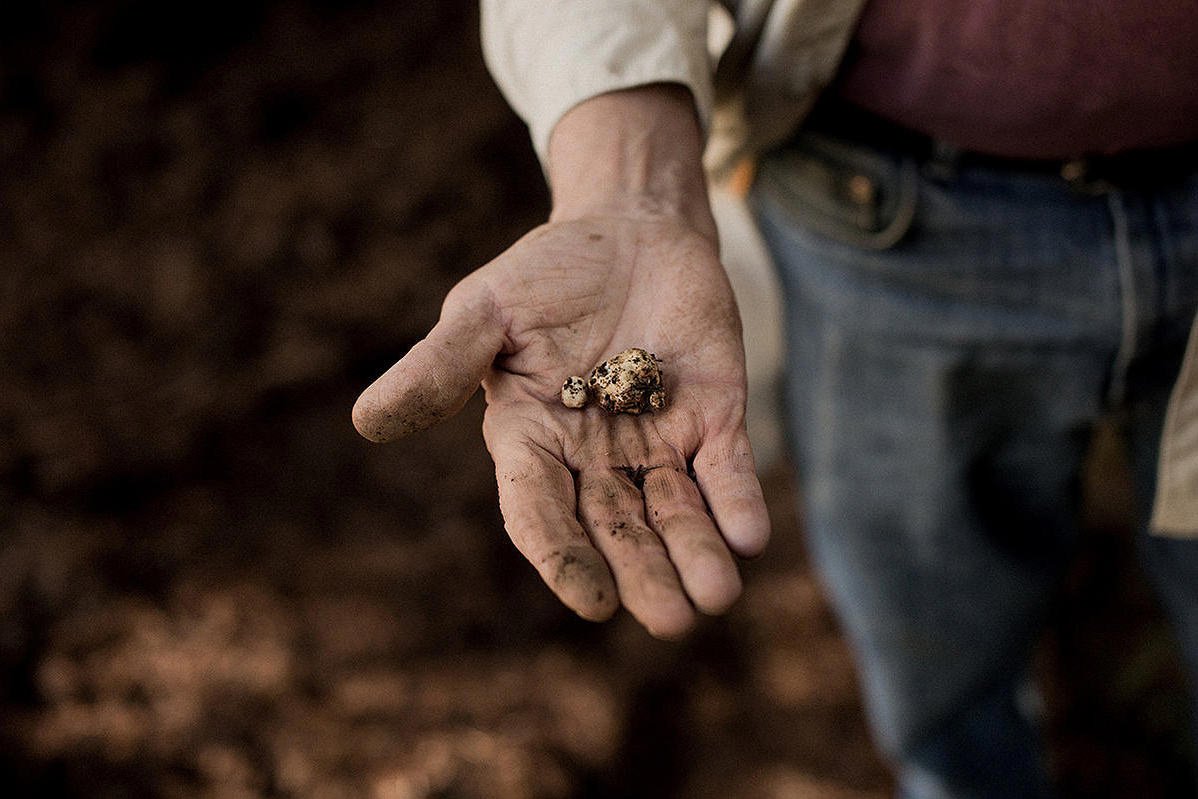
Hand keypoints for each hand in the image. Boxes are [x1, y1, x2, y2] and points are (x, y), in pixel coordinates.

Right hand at [352, 86, 769, 637]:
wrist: (630, 230)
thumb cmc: (545, 275)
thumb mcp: (483, 312)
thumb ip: (438, 367)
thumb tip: (366, 423)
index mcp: (532, 442)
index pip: (542, 513)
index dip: (565, 557)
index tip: (594, 600)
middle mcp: (595, 458)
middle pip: (618, 528)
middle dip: (645, 573)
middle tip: (671, 619)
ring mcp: (658, 441)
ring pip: (676, 512)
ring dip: (697, 554)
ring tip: (717, 596)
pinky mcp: (714, 417)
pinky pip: (727, 469)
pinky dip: (737, 502)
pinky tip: (750, 536)